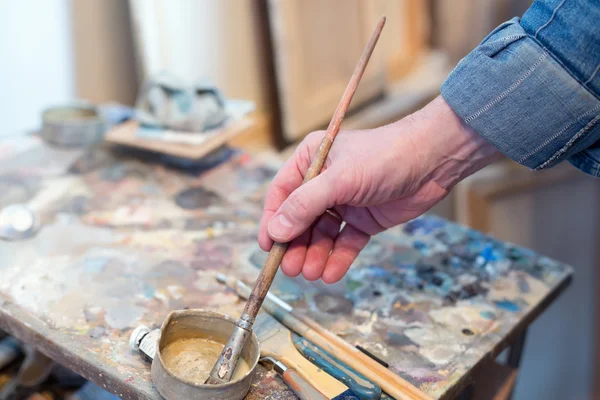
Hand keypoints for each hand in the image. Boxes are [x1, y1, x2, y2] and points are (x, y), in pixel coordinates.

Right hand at [258, 96, 499, 282]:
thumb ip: (306, 205)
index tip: (267, 248)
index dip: (272, 221)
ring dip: (315, 255)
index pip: (282, 194)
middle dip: (296, 244)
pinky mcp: (364, 220)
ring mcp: (344, 202)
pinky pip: (346, 242)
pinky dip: (338, 258)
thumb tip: (275, 231)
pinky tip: (332, 274)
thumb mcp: (340, 180)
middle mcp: (324, 182)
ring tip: (311, 274)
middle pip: (300, 219)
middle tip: (291, 269)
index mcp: (311, 161)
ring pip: (322, 234)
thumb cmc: (384, 157)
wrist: (433, 161)